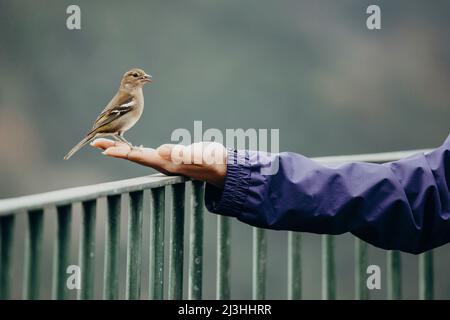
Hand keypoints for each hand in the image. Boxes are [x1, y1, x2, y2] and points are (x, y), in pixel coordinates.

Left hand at [91, 139, 227, 187]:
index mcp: (166, 163)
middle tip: (95, 143)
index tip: (103, 149)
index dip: (121, 152)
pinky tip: (130, 147)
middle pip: (133, 156)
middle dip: (114, 149)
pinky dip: (134, 148)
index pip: (139, 156)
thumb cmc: (213, 162)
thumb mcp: (200, 156)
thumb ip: (182, 154)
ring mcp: (165, 161)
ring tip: (106, 144)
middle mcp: (162, 164)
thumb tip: (161, 151)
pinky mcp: (170, 157)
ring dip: (121, 149)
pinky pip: (147, 153)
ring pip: (138, 155)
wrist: (223, 168)